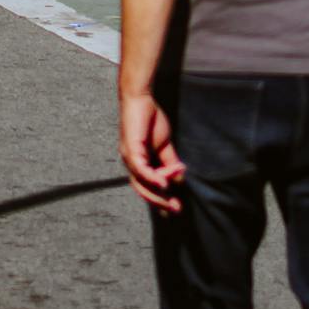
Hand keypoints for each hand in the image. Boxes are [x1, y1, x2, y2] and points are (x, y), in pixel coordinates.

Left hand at [119, 84, 184, 213]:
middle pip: (142, 189)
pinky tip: (164, 184)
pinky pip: (141, 169)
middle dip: (159, 201)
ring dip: (159, 191)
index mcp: (138, 162)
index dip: (159, 199)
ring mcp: (129, 157)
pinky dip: (152, 178)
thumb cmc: (150, 119)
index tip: (174, 208)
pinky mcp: (130, 149)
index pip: (146, 186)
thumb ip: (170, 162)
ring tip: (173, 199)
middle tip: (175, 209)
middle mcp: (130, 162)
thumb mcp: (164, 145)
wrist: (140, 99)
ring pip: (142, 182)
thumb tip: (179, 178)